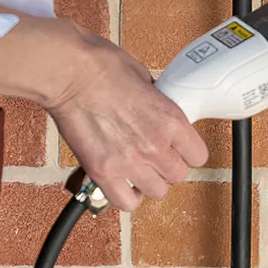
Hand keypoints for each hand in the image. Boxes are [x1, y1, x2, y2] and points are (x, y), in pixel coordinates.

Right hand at [46, 27, 208, 211]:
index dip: (189, 151)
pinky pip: (125, 202)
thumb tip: (158, 109)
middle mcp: (154, 145)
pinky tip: (124, 182)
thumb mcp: (143, 76)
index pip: (198, 155)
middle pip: (178, 175)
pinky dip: (126, 196)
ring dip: (150, 181)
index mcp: (169, 118)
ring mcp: (128, 162)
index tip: (181, 148)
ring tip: (139, 167)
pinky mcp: (102, 172)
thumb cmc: (101, 65)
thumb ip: (156, 101)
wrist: (68, 72)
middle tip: (157, 154)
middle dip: (169, 165)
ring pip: (156, 192)